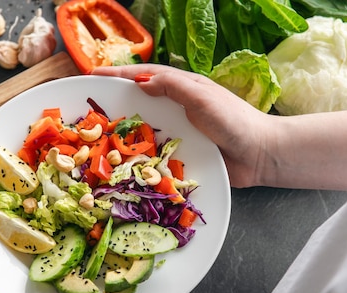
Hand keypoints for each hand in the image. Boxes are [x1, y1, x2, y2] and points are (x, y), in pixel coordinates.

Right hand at [93, 64, 346, 190]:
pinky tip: (121, 163)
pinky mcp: (182, 154)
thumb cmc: (234, 121)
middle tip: (86, 108)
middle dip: (113, 103)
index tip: (91, 77)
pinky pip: (154, 152)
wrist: (260, 155)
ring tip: (95, 137)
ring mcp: (178, 132)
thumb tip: (139, 80)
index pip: (143, 76)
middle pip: (138, 101)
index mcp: (182, 88)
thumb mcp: (201, 96)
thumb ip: (172, 85)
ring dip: (122, 131)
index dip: (116, 76)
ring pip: (144, 128)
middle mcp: (177, 108)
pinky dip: (137, 155)